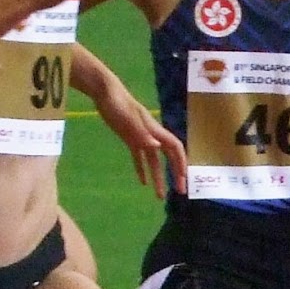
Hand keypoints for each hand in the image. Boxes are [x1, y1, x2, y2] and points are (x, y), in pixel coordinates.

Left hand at [94, 79, 186, 196]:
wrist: (105, 92)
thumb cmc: (118, 103)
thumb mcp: (128, 119)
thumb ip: (142, 134)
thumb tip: (157, 148)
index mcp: (154, 130)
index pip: (175, 148)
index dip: (181, 163)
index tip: (184, 178)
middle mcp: (151, 136)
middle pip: (169, 157)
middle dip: (176, 174)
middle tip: (180, 191)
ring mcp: (141, 138)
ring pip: (154, 162)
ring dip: (158, 178)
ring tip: (159, 196)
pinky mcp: (130, 139)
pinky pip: (139, 158)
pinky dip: (142, 170)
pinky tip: (142, 182)